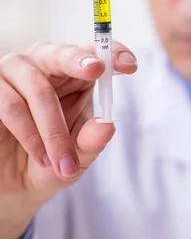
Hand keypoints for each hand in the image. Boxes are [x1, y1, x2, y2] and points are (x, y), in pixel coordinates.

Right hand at [0, 40, 136, 238]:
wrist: (12, 185)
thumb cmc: (52, 162)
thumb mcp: (78, 158)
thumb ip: (91, 142)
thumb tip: (107, 126)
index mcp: (74, 74)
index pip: (95, 52)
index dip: (113, 52)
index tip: (129, 65)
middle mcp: (43, 65)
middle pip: (60, 54)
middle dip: (79, 62)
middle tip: (96, 70)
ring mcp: (11, 74)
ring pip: (36, 89)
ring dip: (52, 130)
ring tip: (60, 163)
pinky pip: (7, 103)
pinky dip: (27, 133)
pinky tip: (38, 155)